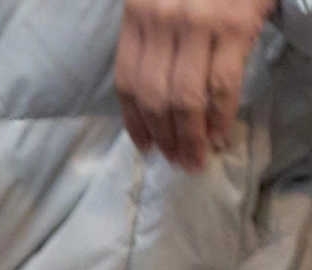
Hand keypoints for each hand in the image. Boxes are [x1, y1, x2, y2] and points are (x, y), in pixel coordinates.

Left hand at [117, 0, 273, 171]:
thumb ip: (155, 32)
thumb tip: (158, 92)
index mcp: (137, 14)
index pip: (127, 81)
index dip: (135, 121)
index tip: (145, 146)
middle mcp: (161, 21)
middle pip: (154, 97)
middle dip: (165, 137)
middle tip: (176, 162)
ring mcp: (197, 24)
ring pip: (185, 98)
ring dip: (190, 137)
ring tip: (195, 159)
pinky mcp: (234, 27)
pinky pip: (221, 86)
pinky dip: (219, 117)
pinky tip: (219, 135)